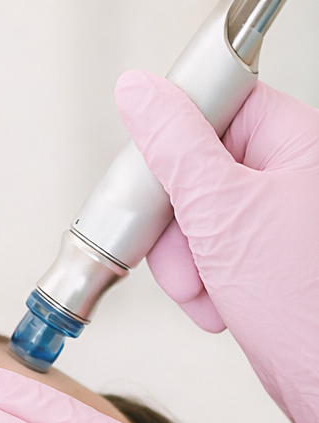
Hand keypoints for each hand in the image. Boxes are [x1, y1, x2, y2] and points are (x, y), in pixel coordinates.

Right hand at [115, 73, 318, 422]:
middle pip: (199, 168)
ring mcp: (275, 222)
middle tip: (178, 249)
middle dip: (176, 222)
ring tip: (203, 291)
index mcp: (296, 144)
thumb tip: (140, 94)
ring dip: (186, 262)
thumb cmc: (305, 304)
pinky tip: (215, 307)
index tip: (151, 169)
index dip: (176, 139)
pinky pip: (209, 256)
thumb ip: (174, 148)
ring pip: (197, 218)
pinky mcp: (261, 262)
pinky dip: (201, 285)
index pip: (219, 106)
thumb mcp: (222, 211)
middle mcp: (289, 177)